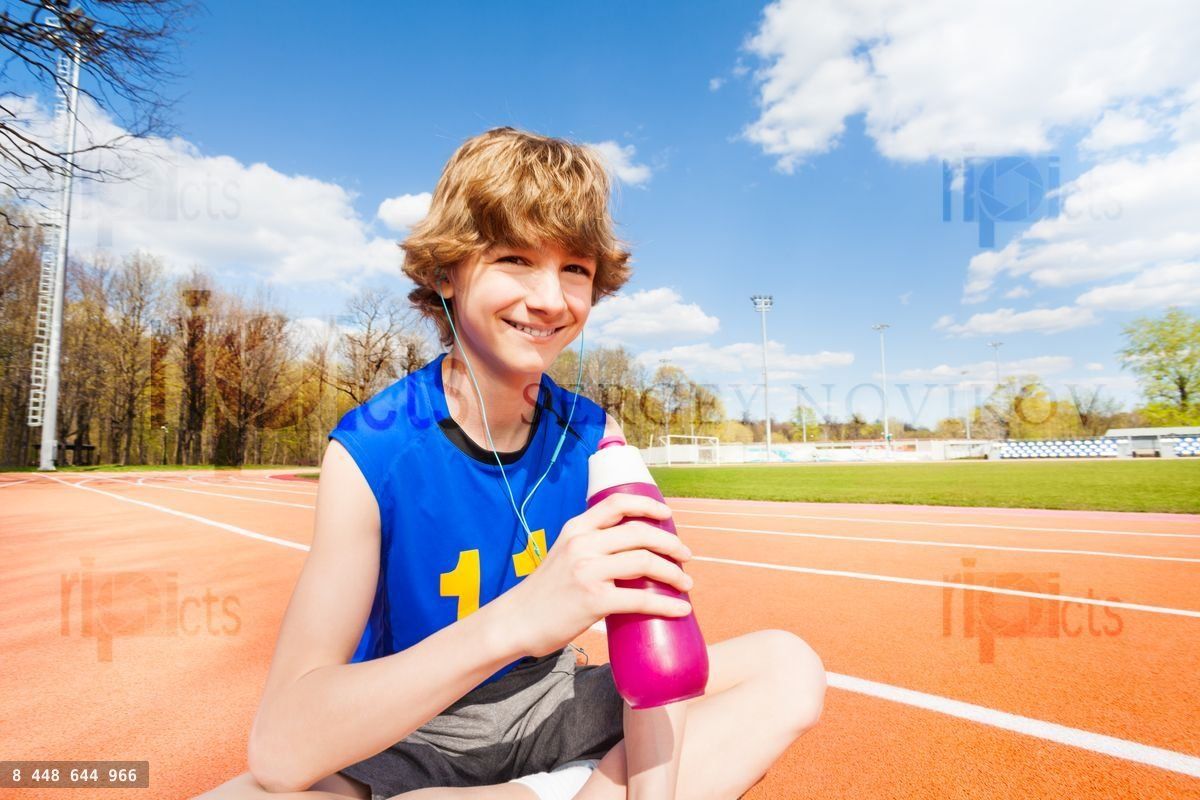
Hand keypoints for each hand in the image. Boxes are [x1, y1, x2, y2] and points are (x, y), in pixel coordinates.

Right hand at [497, 492, 694, 657]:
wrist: (515, 622)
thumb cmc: (543, 592)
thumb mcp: (562, 554)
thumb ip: (588, 545)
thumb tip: (626, 548)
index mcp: (576, 529)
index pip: (617, 504)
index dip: (647, 505)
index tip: (666, 513)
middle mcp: (582, 544)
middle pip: (640, 533)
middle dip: (670, 543)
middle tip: (685, 555)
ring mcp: (588, 571)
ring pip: (645, 561)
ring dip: (673, 573)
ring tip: (685, 583)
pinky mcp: (594, 601)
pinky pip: (640, 600)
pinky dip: (666, 604)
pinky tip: (680, 609)